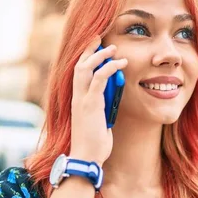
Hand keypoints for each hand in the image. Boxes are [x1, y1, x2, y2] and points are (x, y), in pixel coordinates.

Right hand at [70, 36, 126, 165]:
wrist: (86, 158)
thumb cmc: (93, 144)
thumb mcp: (99, 122)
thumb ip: (102, 109)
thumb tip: (112, 101)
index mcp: (77, 101)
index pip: (77, 73)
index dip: (85, 58)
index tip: (95, 47)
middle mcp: (76, 97)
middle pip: (78, 65)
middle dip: (89, 50)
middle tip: (100, 38)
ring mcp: (81, 100)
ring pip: (85, 68)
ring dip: (99, 55)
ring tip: (113, 47)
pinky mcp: (90, 105)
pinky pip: (98, 79)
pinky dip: (109, 68)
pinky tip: (120, 63)